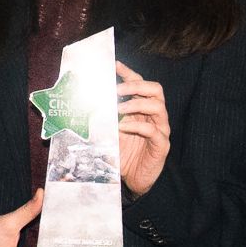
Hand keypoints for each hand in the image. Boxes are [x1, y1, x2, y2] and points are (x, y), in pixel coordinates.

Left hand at [116, 61, 169, 198]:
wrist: (132, 181)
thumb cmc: (122, 155)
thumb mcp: (110, 132)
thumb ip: (104, 118)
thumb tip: (84, 103)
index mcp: (143, 110)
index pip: (141, 84)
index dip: (129, 73)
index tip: (115, 65)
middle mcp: (155, 116)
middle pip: (155, 90)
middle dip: (136, 85)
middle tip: (118, 89)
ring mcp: (161, 130)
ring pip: (157, 106)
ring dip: (135, 104)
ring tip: (119, 108)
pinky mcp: (161, 145)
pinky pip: (153, 130)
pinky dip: (136, 126)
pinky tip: (123, 128)